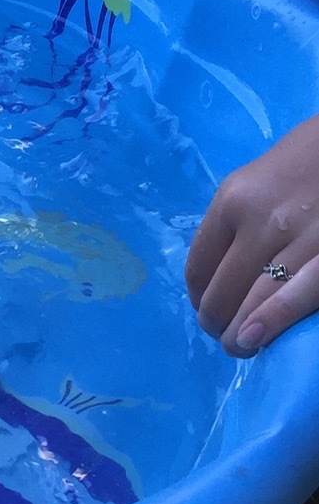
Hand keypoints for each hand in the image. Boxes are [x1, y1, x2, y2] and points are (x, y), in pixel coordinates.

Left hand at [186, 115, 318, 355]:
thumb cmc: (307, 158)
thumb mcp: (257, 180)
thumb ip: (236, 220)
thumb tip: (220, 270)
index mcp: (232, 200)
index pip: (199, 264)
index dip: (197, 295)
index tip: (203, 306)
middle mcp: (259, 220)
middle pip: (222, 288)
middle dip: (215, 319)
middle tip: (221, 333)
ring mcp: (299, 239)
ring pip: (255, 299)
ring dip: (240, 332)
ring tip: (239, 345)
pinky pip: (297, 296)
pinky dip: (271, 322)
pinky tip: (256, 339)